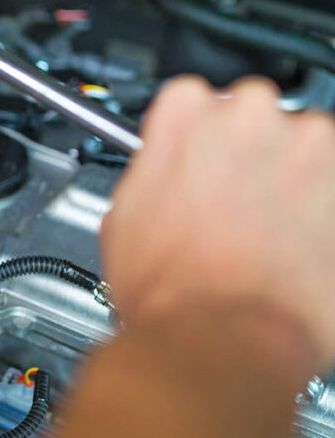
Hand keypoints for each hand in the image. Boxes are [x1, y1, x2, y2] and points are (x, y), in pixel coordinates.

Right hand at [102, 75, 334, 364]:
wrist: (223, 337)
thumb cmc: (172, 287)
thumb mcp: (123, 217)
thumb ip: (151, 172)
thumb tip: (163, 175)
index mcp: (184, 111)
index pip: (192, 100)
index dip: (193, 141)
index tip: (196, 165)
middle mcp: (249, 113)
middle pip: (252, 114)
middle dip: (246, 153)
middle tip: (231, 203)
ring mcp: (307, 143)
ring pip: (303, 143)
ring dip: (290, 175)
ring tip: (267, 229)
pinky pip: (334, 181)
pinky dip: (322, 205)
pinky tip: (295, 243)